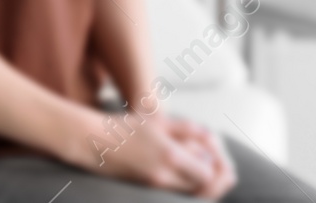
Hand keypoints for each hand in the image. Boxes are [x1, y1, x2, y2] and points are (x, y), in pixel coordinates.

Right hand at [68, 108, 236, 197]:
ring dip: (201, 186)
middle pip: (201, 192)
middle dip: (215, 182)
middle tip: (222, 171)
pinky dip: (186, 188)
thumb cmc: (128, 127)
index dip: (219, 170)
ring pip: (188, 197)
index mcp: (170, 156)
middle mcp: (163, 177)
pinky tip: (187, 174)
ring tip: (206, 170)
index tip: (220, 161)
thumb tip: (213, 148)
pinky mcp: (144, 191)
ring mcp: (152, 187)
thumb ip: (192, 132)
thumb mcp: (163, 121)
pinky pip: (173, 196)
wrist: (93, 142)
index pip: (208, 176)